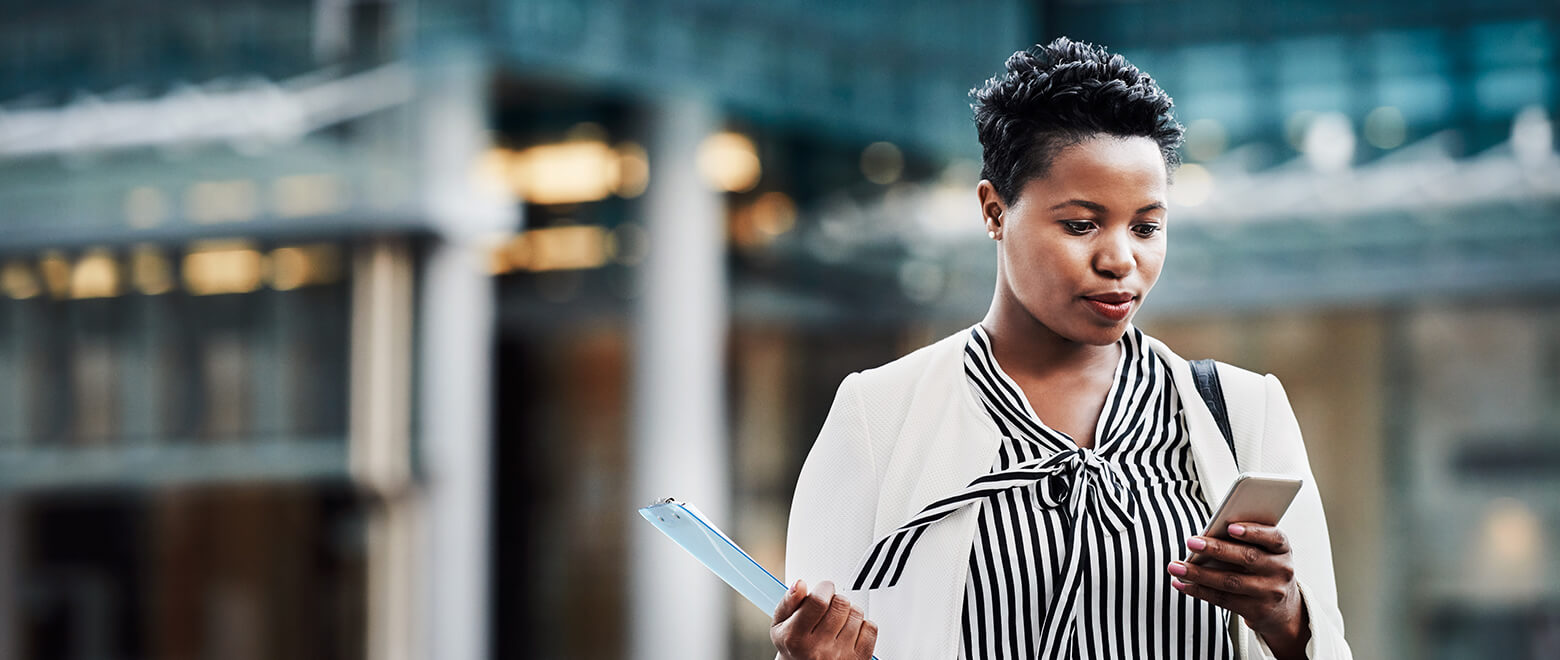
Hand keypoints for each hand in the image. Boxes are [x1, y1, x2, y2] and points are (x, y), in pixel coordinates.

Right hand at [771, 579, 876, 659]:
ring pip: (856, 613)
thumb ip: (788, 602)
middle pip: (841, 604)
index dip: (824, 588)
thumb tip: (799, 584)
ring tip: (837, 622)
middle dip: (835, 599)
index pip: (819, 600)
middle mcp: (819, 649)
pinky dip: (862, 625)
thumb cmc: (793, 647)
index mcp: (796, 638)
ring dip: (848, 612)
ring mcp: (840, 656)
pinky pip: (870, 627)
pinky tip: (849, 631)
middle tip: (828, 609)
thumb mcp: (780, 625)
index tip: (823, 590)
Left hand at [1166, 523, 1309, 658]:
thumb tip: (1207, 536)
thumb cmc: (1264, 568)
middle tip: (1191, 542)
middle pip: (1247, 557)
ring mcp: (1270, 592)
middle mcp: (1281, 570)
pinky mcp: (1256, 611)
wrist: (1283, 609)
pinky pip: (1223, 600)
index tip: (1230, 527)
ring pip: (1230, 581)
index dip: (1253, 532)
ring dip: (1199, 574)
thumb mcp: (1265, 552)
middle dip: (1216, 549)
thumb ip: (1245, 541)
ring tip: (1176, 566)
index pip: (1273, 537)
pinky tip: (1182, 583)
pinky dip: (1199, 591)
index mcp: (1282, 549)